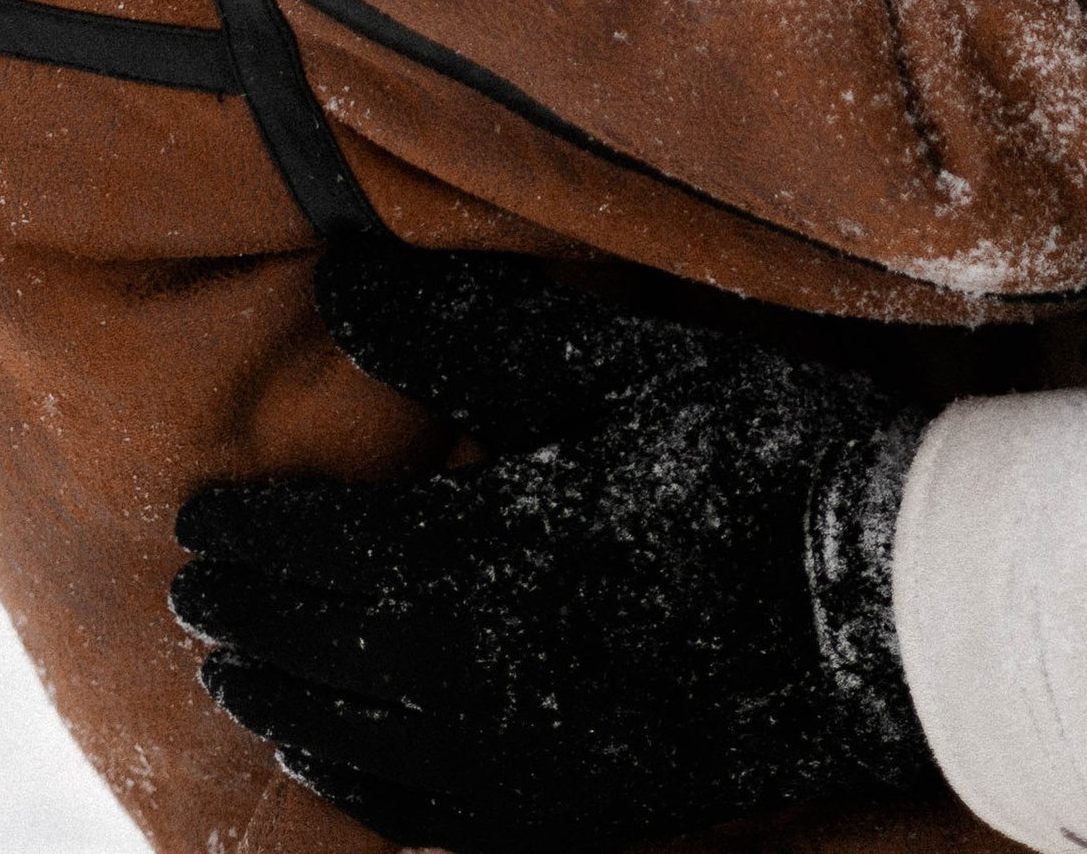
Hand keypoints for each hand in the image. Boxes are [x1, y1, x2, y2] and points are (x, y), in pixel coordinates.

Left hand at [172, 243, 938, 853]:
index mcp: (477, 551)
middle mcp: (477, 671)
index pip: (316, 550)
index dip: (248, 535)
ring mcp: (528, 758)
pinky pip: (434, 816)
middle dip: (247, 619)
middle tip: (194, 594)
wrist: (893, 607)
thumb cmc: (758, 453)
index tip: (197, 518)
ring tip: (239, 676)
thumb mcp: (616, 361)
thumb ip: (462, 332)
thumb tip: (332, 285)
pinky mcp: (581, 809)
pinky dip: (365, 788)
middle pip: (322, 651)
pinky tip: (344, 765)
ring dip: (287, 705)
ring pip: (361, 744)